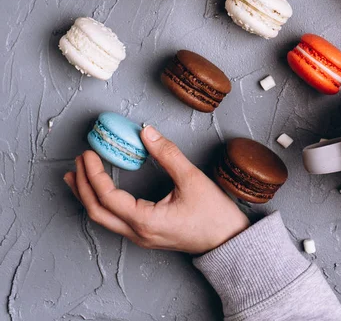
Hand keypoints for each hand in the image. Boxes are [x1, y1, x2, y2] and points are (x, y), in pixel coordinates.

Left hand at [64, 126, 248, 253]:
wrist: (228, 240)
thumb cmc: (214, 214)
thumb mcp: (192, 179)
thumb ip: (167, 154)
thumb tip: (147, 132)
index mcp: (146, 221)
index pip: (107, 197)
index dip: (94, 174)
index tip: (89, 153)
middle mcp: (138, 233)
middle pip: (97, 212)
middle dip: (83, 186)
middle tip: (78, 161)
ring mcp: (141, 237)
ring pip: (103, 219)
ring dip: (88, 196)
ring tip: (79, 176)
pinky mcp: (146, 234)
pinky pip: (114, 220)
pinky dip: (102, 203)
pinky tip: (102, 190)